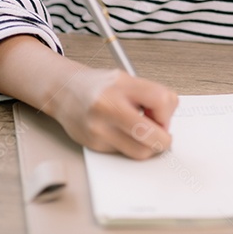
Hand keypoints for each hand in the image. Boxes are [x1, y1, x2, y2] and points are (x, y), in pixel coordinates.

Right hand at [50, 65, 178, 158]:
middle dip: (164, 139)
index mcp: (121, 85)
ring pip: (140, 152)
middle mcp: (108, 107)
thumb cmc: (98, 86)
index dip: (168, 112)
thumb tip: (168, 119)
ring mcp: (100, 129)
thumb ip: (149, 95)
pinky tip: (123, 133)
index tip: (164, 115)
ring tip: (143, 133)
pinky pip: (124, 154)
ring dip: (149, 146)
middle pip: (152, 135)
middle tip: (162, 134)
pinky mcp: (94, 145)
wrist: (64, 91)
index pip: (161, 100)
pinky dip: (130, 146)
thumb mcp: (126, 79)